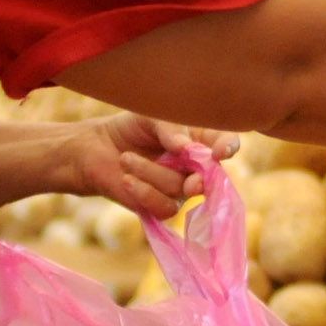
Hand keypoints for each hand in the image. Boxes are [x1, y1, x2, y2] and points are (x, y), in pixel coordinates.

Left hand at [65, 115, 243, 220]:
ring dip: (151, 173)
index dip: (228, 148)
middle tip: (192, 179)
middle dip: (201, 178)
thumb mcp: (151, 118)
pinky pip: (165, 208)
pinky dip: (144, 193)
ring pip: (180, 189)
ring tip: (126, 158)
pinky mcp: (161, 207)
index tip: (220, 152)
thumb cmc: (130, 128)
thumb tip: (186, 148)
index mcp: (200, 140)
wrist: (97, 148)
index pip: (225, 144)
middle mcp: (196, 167)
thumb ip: (172, 129)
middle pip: (212, 177)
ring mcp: (180, 189)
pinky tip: (127, 179)